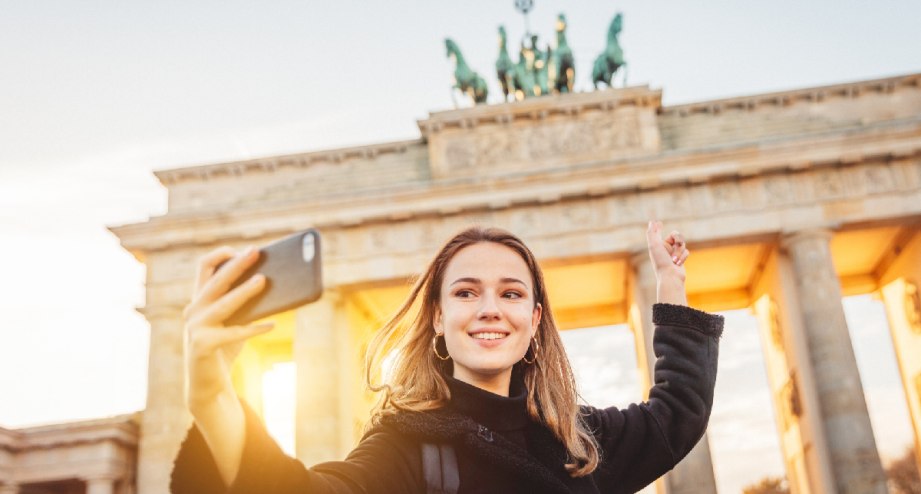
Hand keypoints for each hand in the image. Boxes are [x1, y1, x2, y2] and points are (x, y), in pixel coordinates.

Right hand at [183, 246, 273, 413]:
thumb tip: (272, 284)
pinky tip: (272, 324)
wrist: (207, 386)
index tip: (241, 250)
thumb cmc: (224, 349)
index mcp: (199, 301)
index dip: (222, 256)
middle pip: (215, 281)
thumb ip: (246, 305)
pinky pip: (232, 334)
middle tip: (256, 252)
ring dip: (244, 291)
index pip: (203, 268)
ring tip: (264, 280)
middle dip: (236, 265)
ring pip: (222, 304)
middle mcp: (193, 311)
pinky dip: (253, 329)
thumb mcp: (235, 322)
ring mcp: (194, 328)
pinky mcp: (202, 346)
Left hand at [645, 221, 688, 304]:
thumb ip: (652, 233)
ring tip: (674, 260)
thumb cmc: (661, 261)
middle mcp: (665, 248)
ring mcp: (673, 253)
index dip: (658, 228)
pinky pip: (686, 251)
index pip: (659, 233)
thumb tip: (652, 222)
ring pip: (682, 244)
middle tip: (676, 246)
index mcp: (658, 245)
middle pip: (676, 236)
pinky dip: (683, 257)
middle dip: (678, 240)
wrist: (670, 276)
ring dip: (679, 251)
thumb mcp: (654, 245)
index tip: (658, 223)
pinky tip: (678, 264)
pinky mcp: (680, 258)